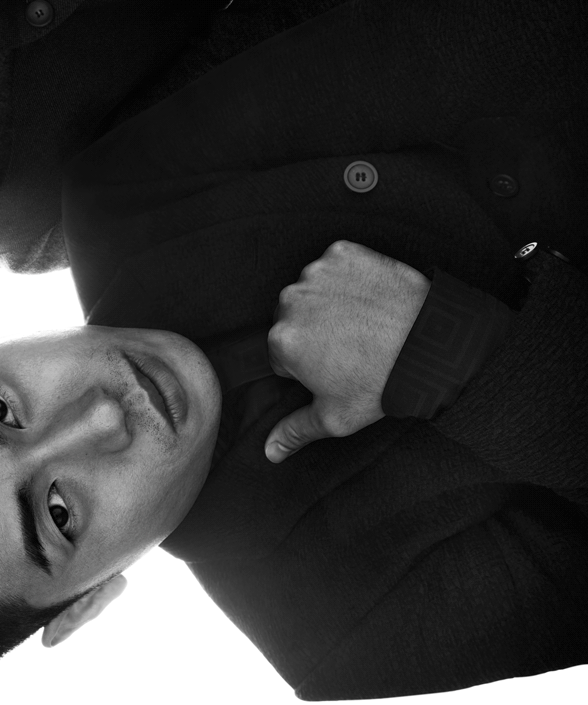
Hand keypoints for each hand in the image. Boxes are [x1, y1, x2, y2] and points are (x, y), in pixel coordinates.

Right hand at [264, 241, 428, 462]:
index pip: (281, 352)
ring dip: (331, 301)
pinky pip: (336, 263)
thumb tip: (269, 452)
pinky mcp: (343, 252)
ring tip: (365, 321)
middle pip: (293, 317)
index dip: (308, 362)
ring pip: (313, 290)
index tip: (336, 364)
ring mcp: (318, 273)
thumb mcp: (335, 417)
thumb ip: (294, 432)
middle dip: (315, 329)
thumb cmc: (384, 381)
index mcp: (281, 341)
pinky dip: (350, 276)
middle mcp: (291, 301)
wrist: (434, 343)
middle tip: (352, 344)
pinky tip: (371, 296)